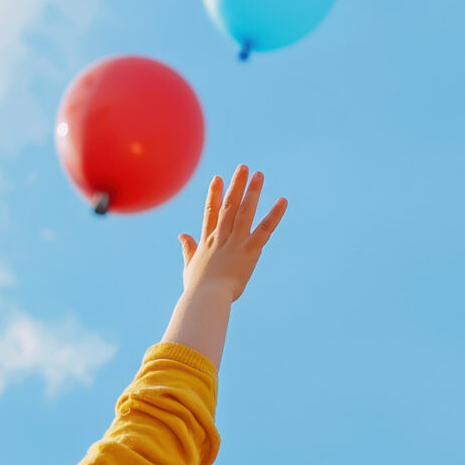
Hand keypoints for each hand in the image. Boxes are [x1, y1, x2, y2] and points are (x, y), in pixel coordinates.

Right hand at [178, 165, 287, 302]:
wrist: (205, 298)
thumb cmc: (197, 288)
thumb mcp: (189, 266)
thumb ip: (187, 249)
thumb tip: (181, 235)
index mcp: (207, 242)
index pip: (210, 213)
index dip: (214, 194)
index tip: (217, 178)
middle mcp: (221, 237)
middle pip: (228, 206)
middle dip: (236, 185)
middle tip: (243, 167)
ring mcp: (235, 242)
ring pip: (244, 212)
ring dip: (252, 191)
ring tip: (258, 174)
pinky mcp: (249, 251)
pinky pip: (264, 229)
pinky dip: (274, 215)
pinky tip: (282, 201)